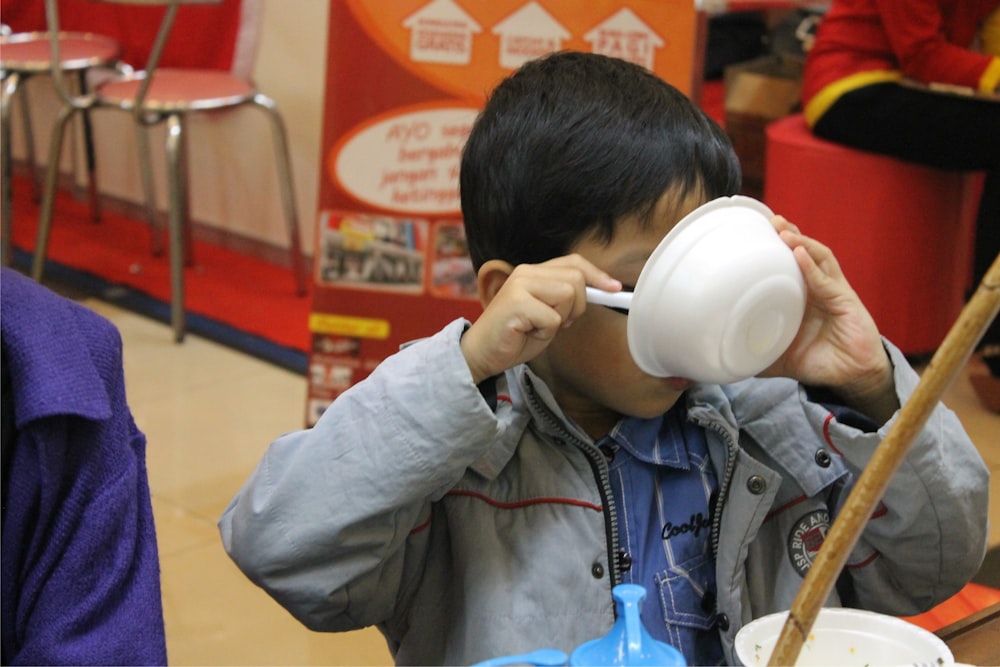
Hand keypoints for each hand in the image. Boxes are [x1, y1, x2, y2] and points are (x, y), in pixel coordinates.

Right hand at [461, 255, 620, 384]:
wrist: (481, 355)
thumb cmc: (515, 337)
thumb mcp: (547, 314)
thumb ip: (566, 299)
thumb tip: (604, 290)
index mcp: (533, 272)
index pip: (573, 263)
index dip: (597, 275)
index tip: (615, 289)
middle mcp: (526, 272)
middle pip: (576, 278)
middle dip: (578, 306)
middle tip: (561, 323)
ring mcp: (520, 285)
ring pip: (568, 294)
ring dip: (560, 319)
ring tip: (538, 328)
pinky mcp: (516, 302)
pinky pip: (553, 318)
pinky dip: (546, 332)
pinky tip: (527, 334)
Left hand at [762, 217, 898, 422]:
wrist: (851, 376)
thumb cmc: (818, 360)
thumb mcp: (779, 357)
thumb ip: (755, 354)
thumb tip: (722, 361)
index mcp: (801, 296)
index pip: (788, 264)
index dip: (776, 248)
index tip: (755, 233)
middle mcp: (818, 288)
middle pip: (805, 252)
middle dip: (789, 234)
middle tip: (771, 221)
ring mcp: (833, 291)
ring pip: (818, 258)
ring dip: (801, 242)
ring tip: (784, 231)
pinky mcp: (846, 301)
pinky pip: (827, 281)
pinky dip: (812, 267)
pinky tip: (800, 255)